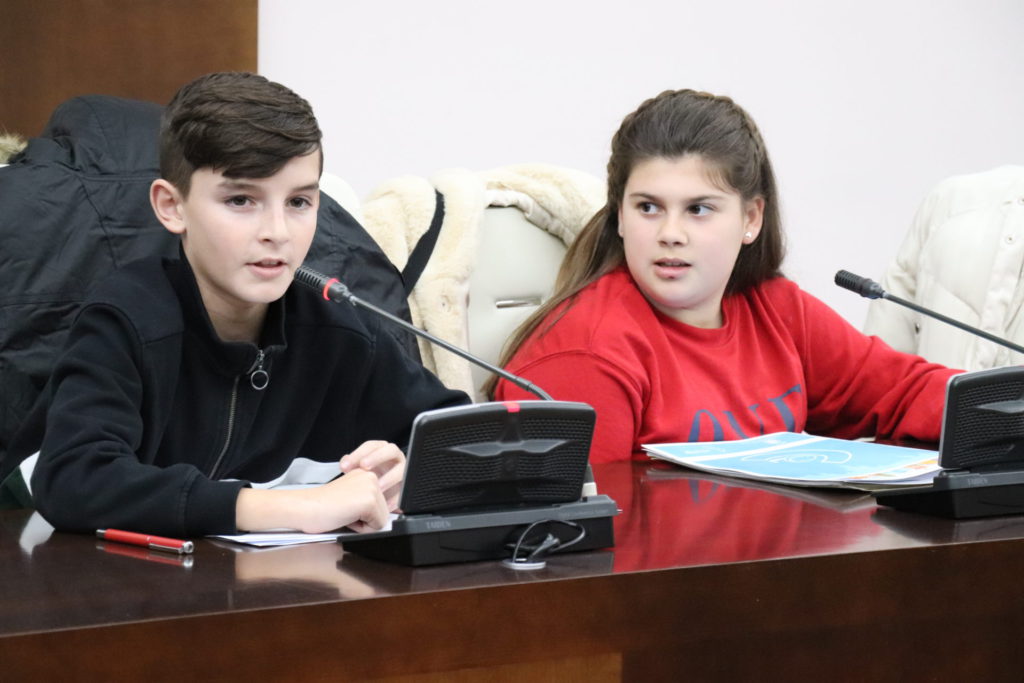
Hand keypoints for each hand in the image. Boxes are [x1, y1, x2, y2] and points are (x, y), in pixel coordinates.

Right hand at [236, 468, 389, 533]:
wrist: (304, 508)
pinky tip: (345, 517)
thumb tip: (388, 516)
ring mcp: (372, 488)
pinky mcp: (370, 501)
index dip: (363, 513)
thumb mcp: (350, 498)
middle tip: (342, 511)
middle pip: (384, 511)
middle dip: (365, 519)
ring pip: (382, 520)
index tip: (344, 506)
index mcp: (365, 474)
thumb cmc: (321, 507)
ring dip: (363, 524)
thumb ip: (367, 502)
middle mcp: (371, 476)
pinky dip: (361, 529)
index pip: (380, 503)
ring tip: (343, 513)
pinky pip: (377, 527)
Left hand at [339, 441, 405, 510]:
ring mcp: (401, 471)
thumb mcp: (356, 471)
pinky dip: (395, 498)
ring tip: (378, 487)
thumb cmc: (364, 479)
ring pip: (401, 470)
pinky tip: (385, 504)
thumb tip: (345, 462)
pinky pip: (403, 491)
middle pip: (391, 450)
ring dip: (389, 478)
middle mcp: (393, 458)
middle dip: (378, 457)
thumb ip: (350, 464)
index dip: (360, 453)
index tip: (347, 464)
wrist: (373, 494)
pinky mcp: (404, 487)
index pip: (372, 446)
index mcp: (380, 450)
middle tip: (364, 466)